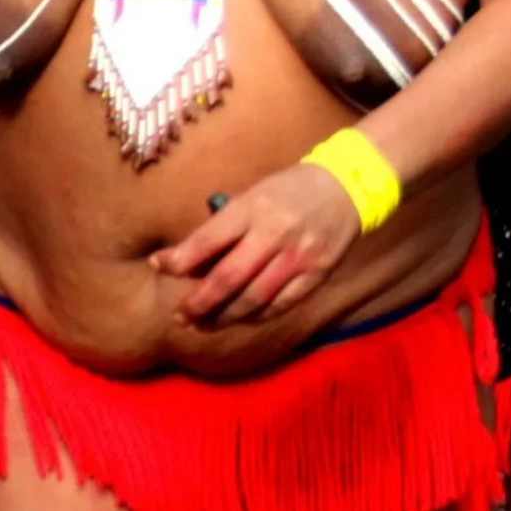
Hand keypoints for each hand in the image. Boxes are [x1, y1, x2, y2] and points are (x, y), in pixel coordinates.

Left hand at [149, 163, 361, 327]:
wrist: (349, 186)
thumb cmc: (291, 189)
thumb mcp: (255, 193)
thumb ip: (226, 224)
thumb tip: (188, 260)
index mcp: (254, 208)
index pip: (207, 241)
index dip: (179, 259)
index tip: (160, 266)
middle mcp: (275, 233)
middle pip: (228, 278)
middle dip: (198, 302)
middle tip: (180, 315)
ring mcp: (298, 256)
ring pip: (253, 299)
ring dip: (223, 316)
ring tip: (204, 323)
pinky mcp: (317, 273)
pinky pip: (280, 304)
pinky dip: (257, 315)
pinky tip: (242, 317)